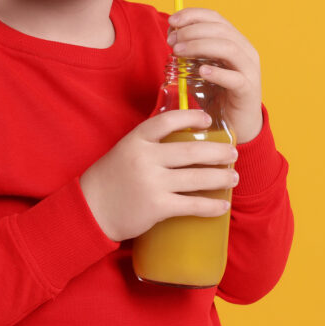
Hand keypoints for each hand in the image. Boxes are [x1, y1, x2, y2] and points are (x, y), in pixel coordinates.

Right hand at [79, 110, 239, 241]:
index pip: (168, 121)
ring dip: (220, 178)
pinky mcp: (157, 207)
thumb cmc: (111, 179)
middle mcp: (145, 158)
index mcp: (136, 140)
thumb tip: (182, 139)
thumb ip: (149, 144)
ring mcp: (152, 183)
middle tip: (233, 153)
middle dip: (217, 153)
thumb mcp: (125, 151)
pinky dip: (210, 206)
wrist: (90, 208)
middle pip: (190, 151)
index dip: (191, 117)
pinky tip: (222, 206)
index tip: (208, 120)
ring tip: (233, 178)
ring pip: (196, 178)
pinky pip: (191, 205)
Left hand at [167, 8, 263, 143]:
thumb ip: (191, 53)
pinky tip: (201, 71)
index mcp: (235, 41)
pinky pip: (235, 78)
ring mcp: (250, 70)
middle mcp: (246, 51)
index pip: (215, 17)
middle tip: (172, 41)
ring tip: (179, 52)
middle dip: (192, 31)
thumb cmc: (217, 94)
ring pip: (229, 49)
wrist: (237, 124)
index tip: (172, 21)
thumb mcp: (201, 68)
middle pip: (220, 30)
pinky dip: (217, 73)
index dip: (192, 15)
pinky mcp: (249, 91)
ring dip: (200, 46)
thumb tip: (172, 36)